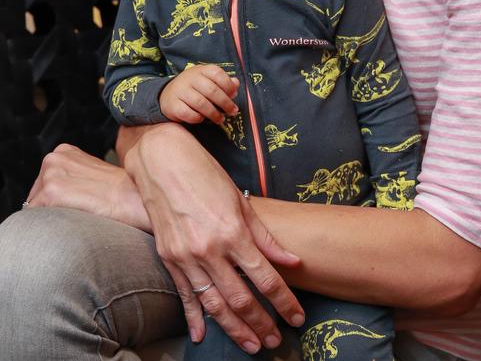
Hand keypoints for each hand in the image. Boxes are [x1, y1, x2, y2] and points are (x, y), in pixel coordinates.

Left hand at [25, 143, 149, 230]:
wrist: (134, 198)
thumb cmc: (118, 190)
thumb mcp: (91, 172)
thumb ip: (70, 176)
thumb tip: (51, 197)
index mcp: (63, 151)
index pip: (43, 182)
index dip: (57, 199)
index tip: (75, 204)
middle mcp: (54, 158)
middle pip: (35, 193)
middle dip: (50, 207)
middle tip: (77, 210)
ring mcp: (51, 174)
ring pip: (35, 206)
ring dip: (52, 215)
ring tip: (78, 214)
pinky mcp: (51, 193)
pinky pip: (36, 217)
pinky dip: (49, 224)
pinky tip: (72, 219)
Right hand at [124, 123, 303, 351]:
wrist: (161, 161)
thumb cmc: (205, 174)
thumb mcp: (240, 200)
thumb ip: (264, 236)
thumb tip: (290, 261)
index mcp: (233, 231)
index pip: (265, 277)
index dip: (284, 301)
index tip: (297, 317)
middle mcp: (209, 249)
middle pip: (241, 298)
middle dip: (262, 323)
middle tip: (276, 341)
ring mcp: (186, 256)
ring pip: (214, 304)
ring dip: (235, 329)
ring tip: (252, 345)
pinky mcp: (168, 258)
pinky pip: (185, 295)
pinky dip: (194, 318)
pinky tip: (202, 336)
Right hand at [159, 64, 239, 123]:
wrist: (167, 94)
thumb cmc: (194, 87)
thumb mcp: (207, 80)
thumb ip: (222, 82)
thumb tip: (236, 83)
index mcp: (200, 70)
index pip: (217, 74)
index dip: (228, 85)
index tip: (234, 95)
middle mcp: (189, 78)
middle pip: (212, 91)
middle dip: (225, 103)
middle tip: (232, 112)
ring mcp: (180, 91)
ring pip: (201, 104)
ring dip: (214, 114)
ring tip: (220, 119)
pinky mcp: (173, 105)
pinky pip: (189, 114)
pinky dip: (198, 118)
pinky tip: (202, 119)